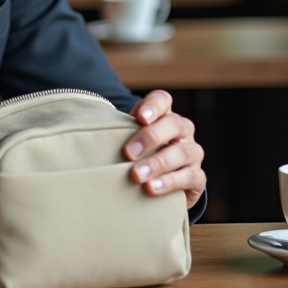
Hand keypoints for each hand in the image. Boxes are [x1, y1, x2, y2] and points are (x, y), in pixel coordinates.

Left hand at [124, 90, 205, 208]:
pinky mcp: (197, 178)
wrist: (157, 187)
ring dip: (158, 163)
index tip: (140, 117)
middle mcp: (182, 131)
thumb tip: (89, 131)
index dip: (153, 105)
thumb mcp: (126, 140)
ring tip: (137, 175)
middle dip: (150, 137)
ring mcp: (192, 153)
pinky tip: (152, 188)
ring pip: (184, 152)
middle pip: (174, 124)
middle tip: (128, 153)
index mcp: (163, 116)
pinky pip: (191, 177)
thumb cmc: (136, 157)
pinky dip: (170, 182)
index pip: (162, 100)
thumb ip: (116, 132)